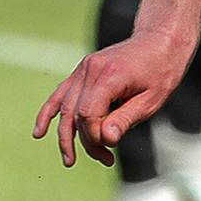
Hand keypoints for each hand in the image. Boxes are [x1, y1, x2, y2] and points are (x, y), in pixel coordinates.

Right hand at [33, 31, 190, 167]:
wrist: (160, 40)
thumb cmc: (161, 70)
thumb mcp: (151, 100)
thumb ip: (126, 119)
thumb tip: (104, 140)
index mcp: (110, 75)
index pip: (88, 114)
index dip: (95, 136)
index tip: (112, 148)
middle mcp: (91, 69)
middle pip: (75, 114)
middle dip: (85, 141)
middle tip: (105, 159)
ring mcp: (84, 68)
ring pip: (65, 108)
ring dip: (65, 135)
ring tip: (70, 160)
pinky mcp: (83, 70)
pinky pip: (60, 94)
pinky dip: (49, 113)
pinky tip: (39, 132)